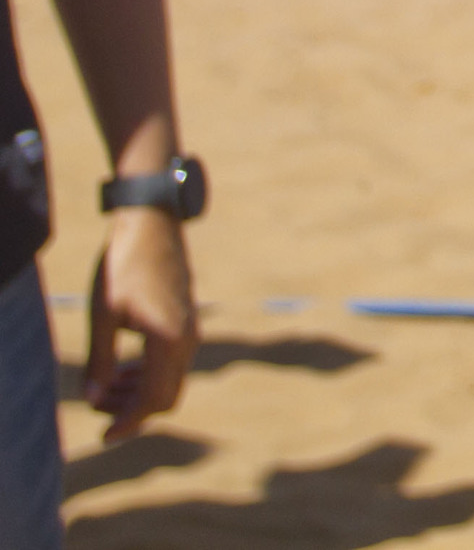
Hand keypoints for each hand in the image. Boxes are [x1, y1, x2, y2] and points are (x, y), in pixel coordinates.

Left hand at [82, 208, 194, 439]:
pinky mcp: (186, 321)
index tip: (102, 437)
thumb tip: (95, 398)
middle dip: (132, 411)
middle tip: (98, 410)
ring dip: (139, 393)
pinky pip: (173, 363)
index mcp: (168, 340)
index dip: (127, 423)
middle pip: (166, 397)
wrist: (153, 224)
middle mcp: (187, 339)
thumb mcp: (102, 316)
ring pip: (170, 381)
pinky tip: (124, 369)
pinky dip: (148, 375)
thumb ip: (100, 361)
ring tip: (104, 390)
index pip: (152, 400)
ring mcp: (190, 329)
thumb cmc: (123, 267)